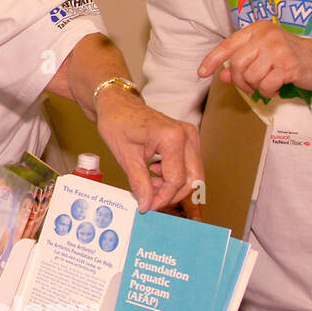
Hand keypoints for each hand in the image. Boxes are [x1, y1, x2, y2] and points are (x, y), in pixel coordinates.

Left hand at [95, 86, 203, 213]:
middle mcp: (187, 135)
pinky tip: (155, 172)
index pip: (176, 179)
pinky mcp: (188, 138)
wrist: (118, 104)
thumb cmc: (118, 122)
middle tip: (150, 198)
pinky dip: (175, 175)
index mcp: (171, 138)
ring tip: (150, 183)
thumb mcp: (125, 156)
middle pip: (192, 179)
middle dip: (172, 194)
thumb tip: (147, 205)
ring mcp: (190, 135)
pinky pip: (189, 165)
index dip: (162, 198)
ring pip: (193, 174)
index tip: (147, 206)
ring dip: (174, 185)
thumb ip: (139, 183)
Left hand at [198, 20, 311, 95]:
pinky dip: (267, 91)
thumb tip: (220, 74)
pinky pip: (265, 85)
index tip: (201, 73)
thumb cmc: (291, 57)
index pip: (228, 44)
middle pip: (236, 63)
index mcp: (259, 28)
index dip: (212, 60)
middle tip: (249, 85)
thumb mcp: (264, 54)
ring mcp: (279, 49)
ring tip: (266, 83)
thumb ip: (242, 61)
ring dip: (254, 86)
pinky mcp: (290, 65)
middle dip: (238, 79)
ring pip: (249, 75)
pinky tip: (275, 88)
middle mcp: (267, 35)